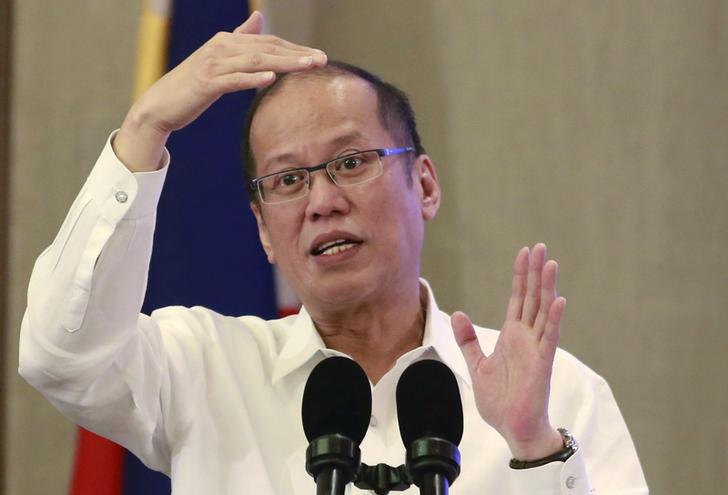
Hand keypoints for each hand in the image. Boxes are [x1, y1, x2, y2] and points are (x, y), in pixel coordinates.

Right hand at [115, 11, 326, 170]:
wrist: (160, 104)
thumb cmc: (193, 85)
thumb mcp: (219, 59)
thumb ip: (240, 39)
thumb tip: (258, 19)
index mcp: (227, 41)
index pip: (268, 42)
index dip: (295, 48)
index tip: (318, 56)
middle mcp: (221, 47)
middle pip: (266, 48)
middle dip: (296, 53)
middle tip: (322, 59)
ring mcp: (213, 64)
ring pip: (255, 61)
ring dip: (284, 62)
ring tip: (307, 66)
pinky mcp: (206, 83)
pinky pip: (234, 79)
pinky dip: (252, 78)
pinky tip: (271, 78)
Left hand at [452, 243, 565, 459]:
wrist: (512, 427)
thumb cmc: (500, 399)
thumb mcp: (477, 364)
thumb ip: (469, 339)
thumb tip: (458, 313)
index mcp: (512, 336)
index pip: (518, 299)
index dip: (520, 276)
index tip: (523, 253)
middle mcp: (526, 337)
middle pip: (532, 298)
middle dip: (535, 272)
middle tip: (540, 246)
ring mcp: (536, 348)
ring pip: (543, 311)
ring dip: (547, 288)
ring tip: (550, 263)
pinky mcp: (542, 363)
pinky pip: (549, 337)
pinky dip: (553, 319)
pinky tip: (558, 300)